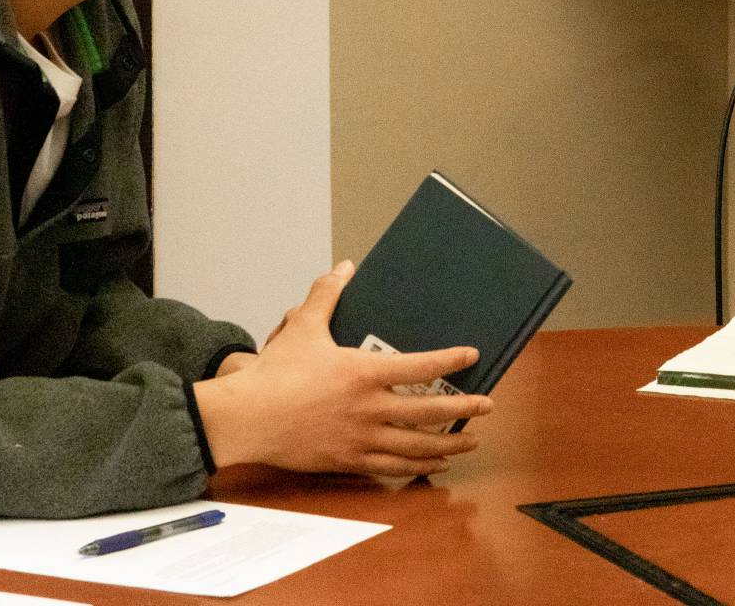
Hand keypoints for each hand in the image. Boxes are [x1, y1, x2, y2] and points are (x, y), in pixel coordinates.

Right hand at [193, 261, 494, 476]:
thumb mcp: (302, 327)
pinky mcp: (348, 460)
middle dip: (464, 409)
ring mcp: (360, 439)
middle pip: (430, 412)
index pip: (420, 365)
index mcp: (362, 373)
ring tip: (470, 441)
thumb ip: (326, 295)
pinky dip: (418, 466)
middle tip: (487, 405)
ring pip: (417, 447)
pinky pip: (393, 467)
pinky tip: (432, 463)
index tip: (472, 356)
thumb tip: (343, 267)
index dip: (450, 360)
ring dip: (449, 444)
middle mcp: (369, 409)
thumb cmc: (273, 374)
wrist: (247, 419)